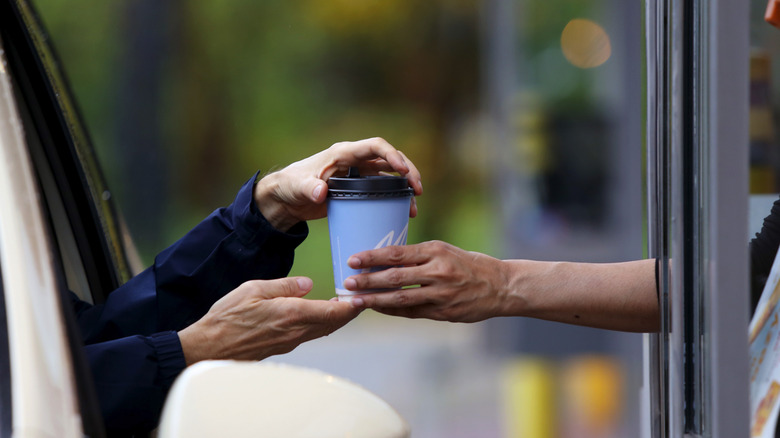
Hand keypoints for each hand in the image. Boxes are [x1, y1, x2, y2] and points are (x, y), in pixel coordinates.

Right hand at [178, 277, 359, 363]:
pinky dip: (322, 324)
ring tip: (345, 304)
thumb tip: (309, 284)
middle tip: (361, 297)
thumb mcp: (254, 289)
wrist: (210, 348)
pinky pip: (311, 335)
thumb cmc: (227, 317)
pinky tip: (321, 314)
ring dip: (337, 318)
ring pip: (324, 330)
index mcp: (291, 313)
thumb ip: (285, 286)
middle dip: (350, 312)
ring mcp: (290, 342)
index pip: (333, 311)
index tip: (364, 296)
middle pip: (334, 323)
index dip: (352, 305)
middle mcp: (295, 331)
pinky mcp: (283, 347)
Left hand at [254, 137, 422, 230]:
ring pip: (390, 175)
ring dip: (405, 186)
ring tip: (415, 203)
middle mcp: (355, 161)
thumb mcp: (298, 186)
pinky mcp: (358, 189)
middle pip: (389, 159)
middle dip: (408, 171)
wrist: (286, 199)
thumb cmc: (290, 186)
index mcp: (344, 153)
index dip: (392, 155)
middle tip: (418, 189)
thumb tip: (321, 192)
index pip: (375, 146)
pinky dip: (395, 198)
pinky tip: (404, 212)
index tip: (404, 170)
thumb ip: (309, 188)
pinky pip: (383, 190)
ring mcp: (358, 175)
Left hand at [343, 241, 508, 322]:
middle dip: (368, 280)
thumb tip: (384, 260)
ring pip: (401, 298)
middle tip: (346, 283)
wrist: (502, 286)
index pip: (398, 253)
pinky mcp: (444, 312)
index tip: (352, 259)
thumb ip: (419, 256)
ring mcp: (441, 294)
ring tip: (355, 300)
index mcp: (436, 251)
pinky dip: (392, 311)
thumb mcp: (445, 251)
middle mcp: (438, 271)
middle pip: (395, 276)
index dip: (373, 257)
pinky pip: (412, 312)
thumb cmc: (469, 264)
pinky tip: (377, 309)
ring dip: (375, 300)